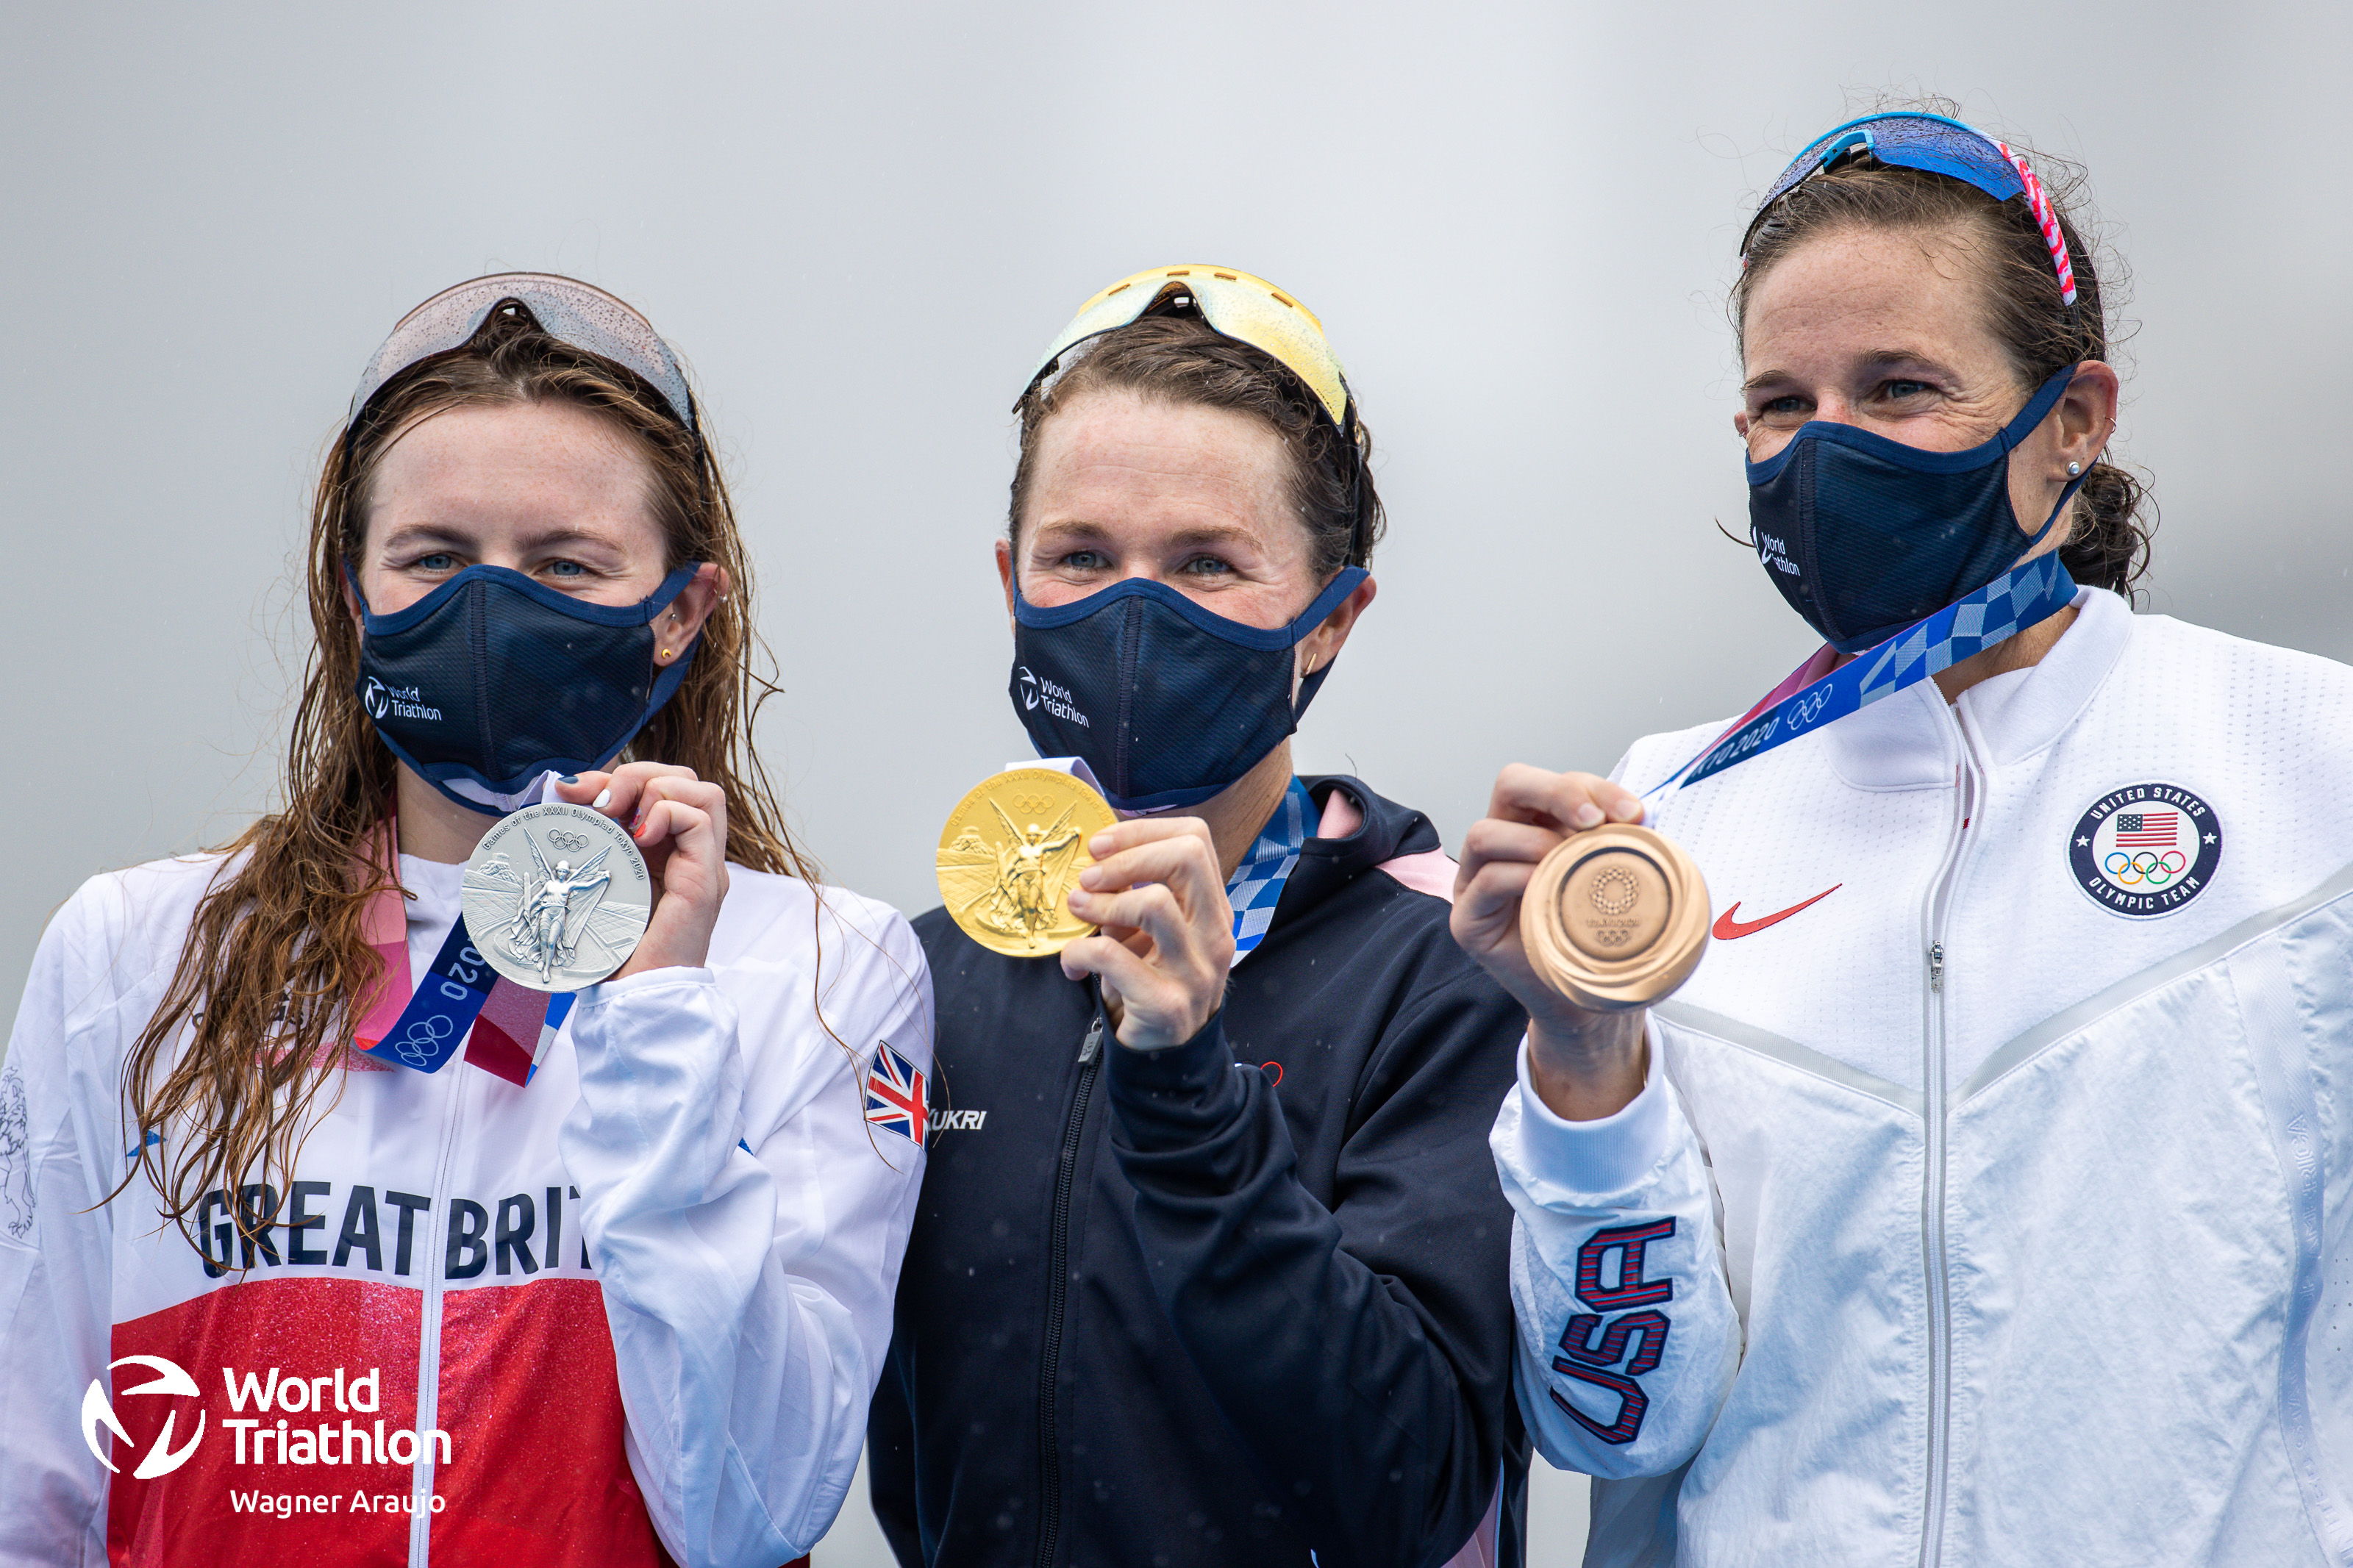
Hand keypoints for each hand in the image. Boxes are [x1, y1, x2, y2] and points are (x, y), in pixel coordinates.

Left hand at [553, 764, 729, 980]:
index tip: (573, 791)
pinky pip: (700, 820)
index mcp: (666, 853)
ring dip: (653, 788)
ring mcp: (703, 867)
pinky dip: (665, 813)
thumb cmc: (611, 952)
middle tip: (598, 801)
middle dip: (636, 774)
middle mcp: (691, 856)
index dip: (618, 776)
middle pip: (684, 780)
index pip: (659, 788)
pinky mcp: (704, 881)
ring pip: (702, 791)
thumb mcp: (591, 883)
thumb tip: (563, 792)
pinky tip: (636, 837)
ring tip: (619, 815)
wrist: (632, 1000)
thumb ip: (587, 841)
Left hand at [1059, 817, 1233, 1050]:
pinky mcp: (1167, 1003)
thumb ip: (1133, 895)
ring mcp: (1195, 970)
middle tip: (1089, 878)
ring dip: (1102, 904)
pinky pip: (1112, 956)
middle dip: (1126, 858)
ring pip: (1154, 903)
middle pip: (1186, 857)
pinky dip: (1079, 953)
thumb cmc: (1150, 982)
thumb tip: (1095, 855)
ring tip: (1079, 914)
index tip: (1101, 846)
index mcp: (1213, 909)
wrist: (1164, 1056)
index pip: (1195, 839)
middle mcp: (1214, 934)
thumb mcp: (1150, 933)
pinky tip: (1073, 965)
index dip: (1142, 832)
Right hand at [1452, 765, 1648, 1119]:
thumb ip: (1619, 845)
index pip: (1551, 783)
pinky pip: (1485, 882)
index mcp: (1536, 826)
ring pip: (1484, 833)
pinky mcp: (1468, 920)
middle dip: (1557, 792)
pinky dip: (1518, 878)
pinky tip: (1546, 889)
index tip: (1634, 813)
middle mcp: (1502, 846)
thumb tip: (1642, 817)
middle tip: (1595, 821)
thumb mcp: (1616, 882)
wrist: (1588, 1006)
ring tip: (1568, 864)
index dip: (1590, 786)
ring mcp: (1477, 881)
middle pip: (1511, 784)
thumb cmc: (1599, 938)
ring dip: (1533, 841)